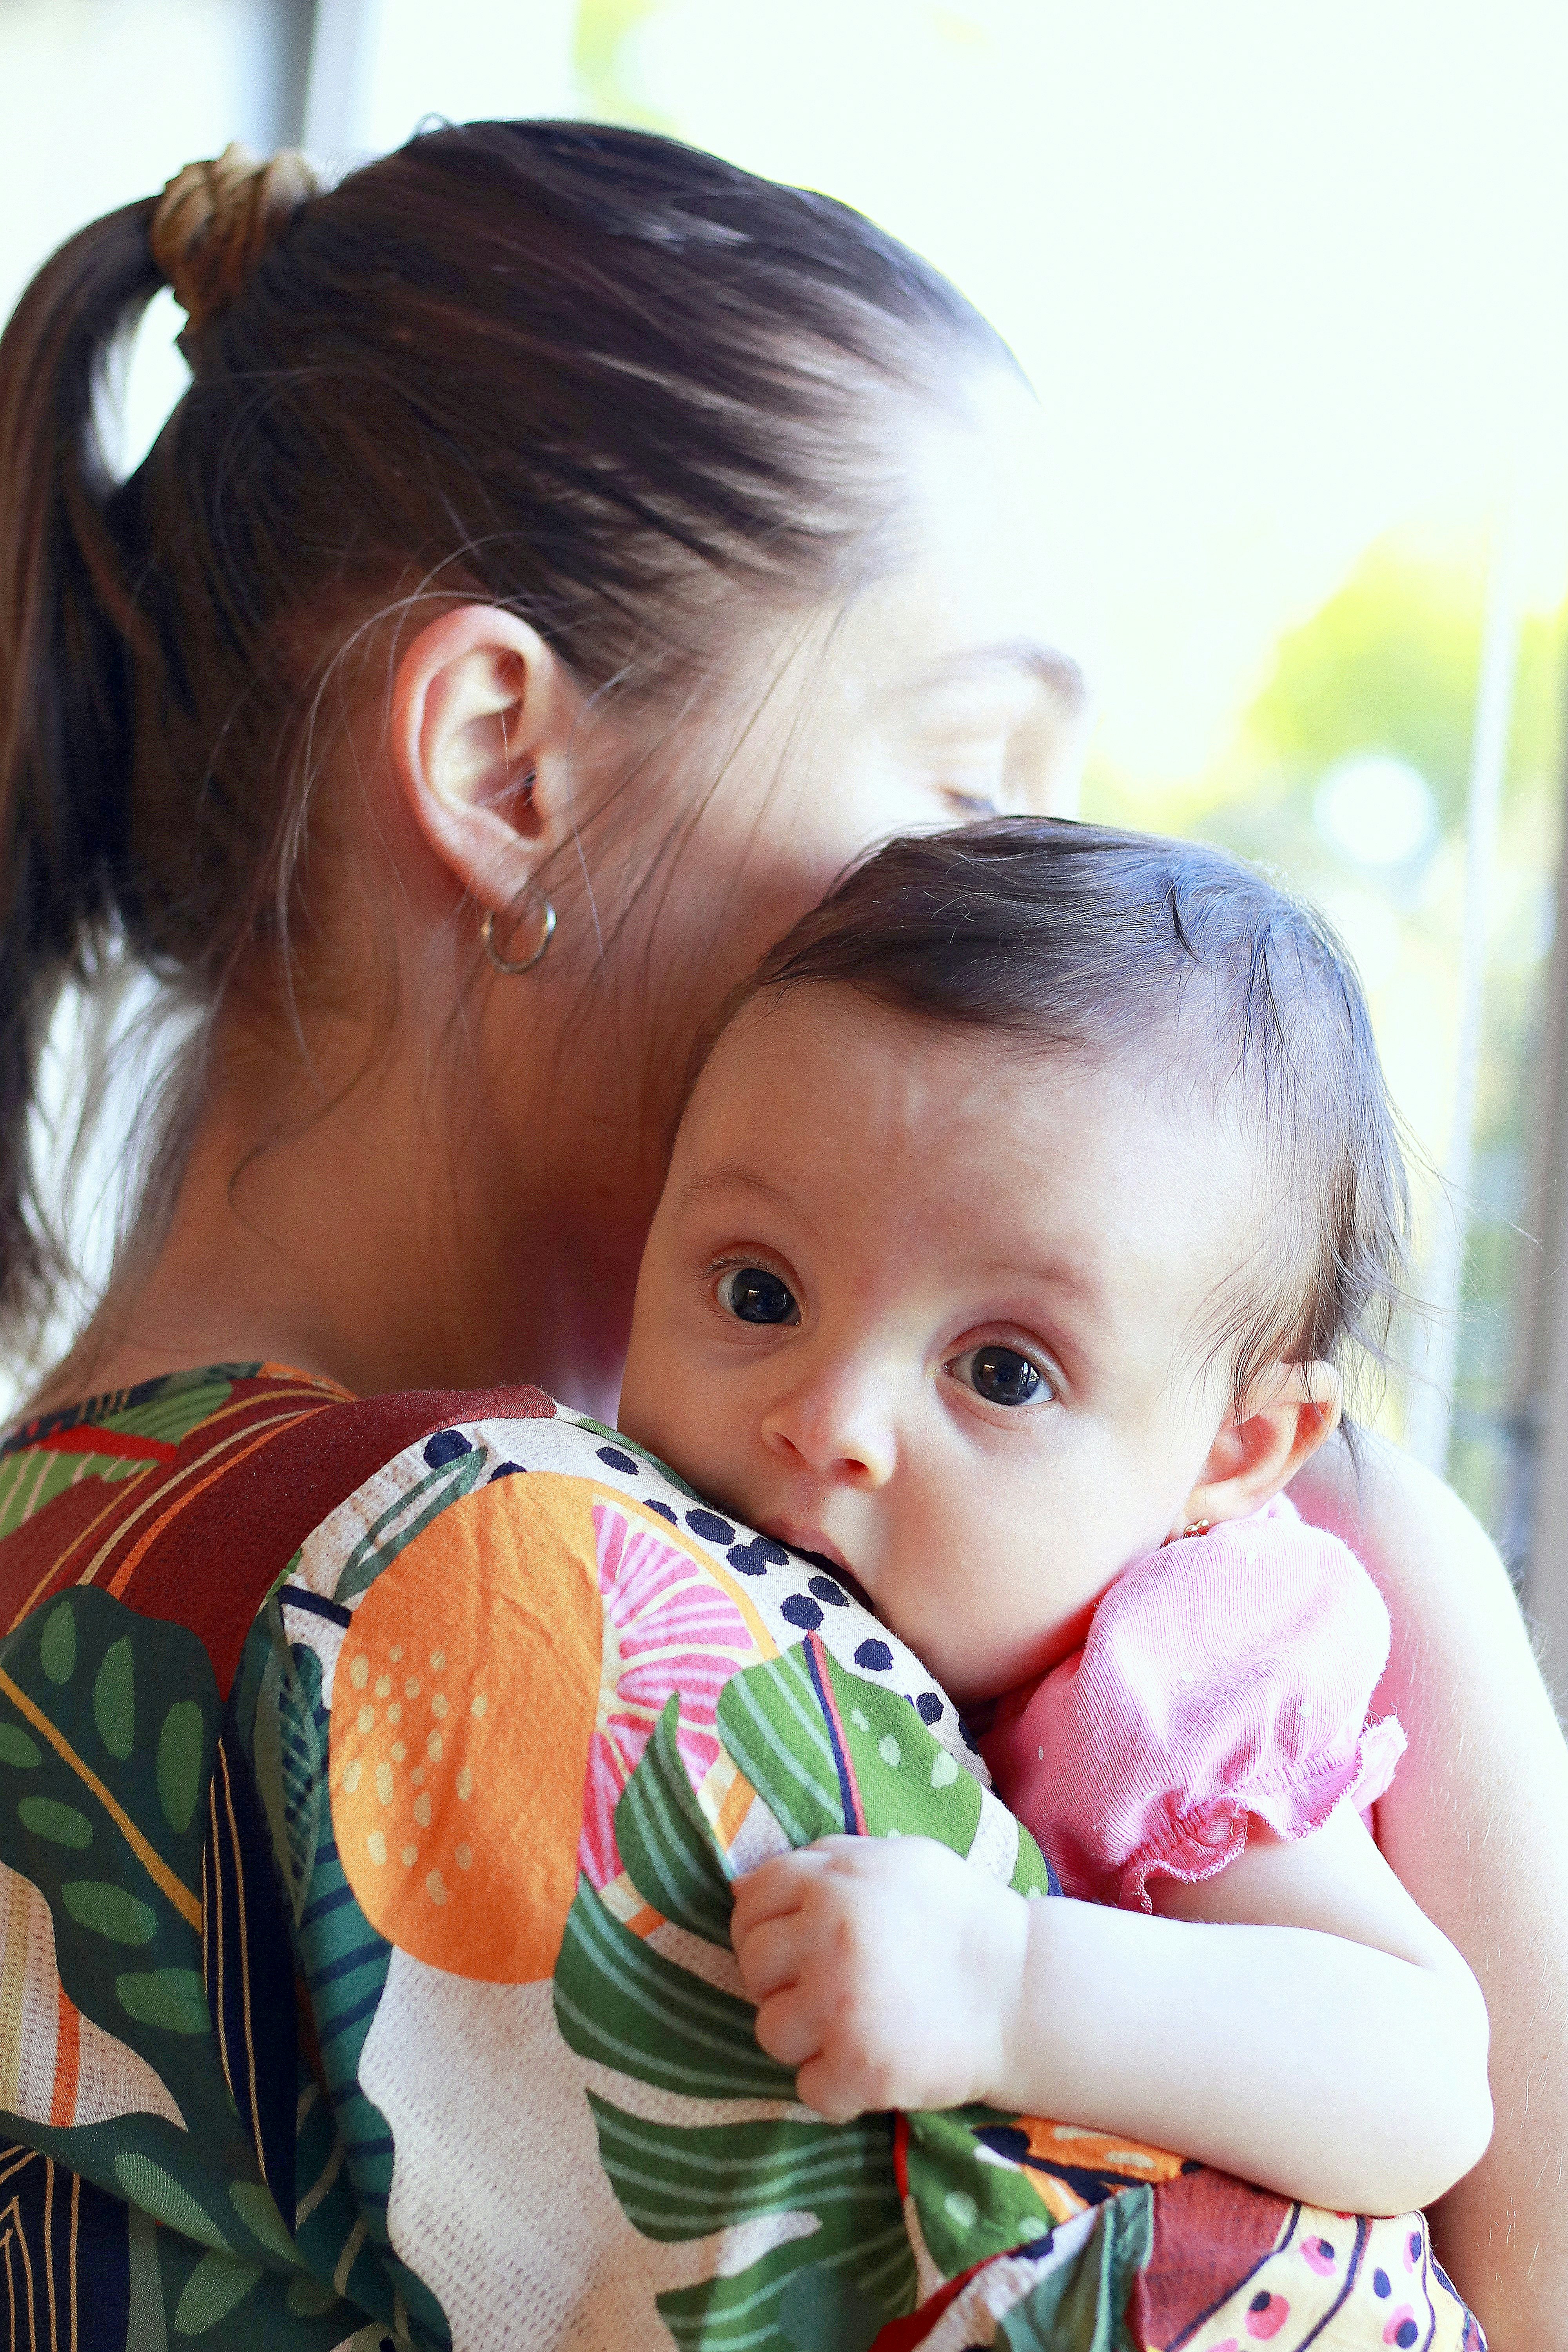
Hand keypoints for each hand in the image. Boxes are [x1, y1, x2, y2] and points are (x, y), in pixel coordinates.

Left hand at [729, 1835, 1028, 2120]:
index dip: (762, 1922)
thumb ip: (825, 1860)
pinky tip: (869, 2065)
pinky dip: (833, 2087)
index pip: (751, 1899)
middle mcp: (828, 1940)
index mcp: (834, 1883)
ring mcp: (840, 2008)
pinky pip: (807, 2089)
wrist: (1022, 1991)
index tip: (789, 1943)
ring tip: (851, 2027)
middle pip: (753, 1966)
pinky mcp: (858, 2070)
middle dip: (780, 1979)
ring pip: (770, 2031)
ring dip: (804, 2036)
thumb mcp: (896, 1860)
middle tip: (824, 1987)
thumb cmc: (958, 1917)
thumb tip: (743, 1884)